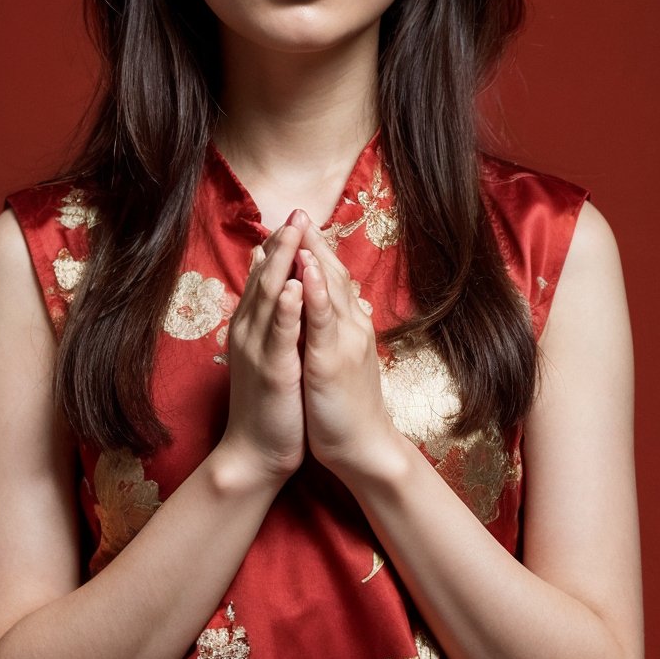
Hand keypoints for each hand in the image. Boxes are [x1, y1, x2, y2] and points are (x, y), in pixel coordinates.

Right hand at [219, 219, 306, 485]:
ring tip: (294, 231)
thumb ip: (280, 327)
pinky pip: (279, 334)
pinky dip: (285, 308)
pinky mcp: (271, 371)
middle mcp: (250, 332)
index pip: (266, 278)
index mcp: (254, 328)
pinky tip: (292, 285)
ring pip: (268, 297)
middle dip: (283, 243)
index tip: (296, 218)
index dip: (281, 248)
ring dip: (282, 262)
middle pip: (265, 277)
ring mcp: (258, 350)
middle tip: (297, 211)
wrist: (257, 453)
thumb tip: (289, 300)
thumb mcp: (275, 357)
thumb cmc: (272, 406)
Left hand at [297, 218, 398, 482]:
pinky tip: (307, 272)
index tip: (298, 222)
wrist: (361, 446)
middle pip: (332, 274)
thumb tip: (317, 305)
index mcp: (347, 325)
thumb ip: (327, 328)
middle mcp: (350, 326)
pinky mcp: (332, 362)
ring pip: (330, 290)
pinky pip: (323, 322)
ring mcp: (343, 342)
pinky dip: (317, 293)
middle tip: (298, 211)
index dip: (315, 249)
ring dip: (315, 257)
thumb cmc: (345, 405)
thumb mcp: (334, 357)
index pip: (332, 278)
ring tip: (300, 228)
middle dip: (313, 242)